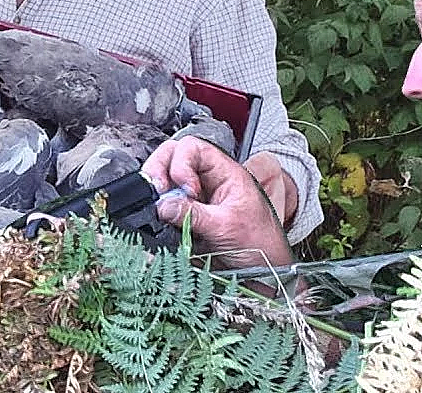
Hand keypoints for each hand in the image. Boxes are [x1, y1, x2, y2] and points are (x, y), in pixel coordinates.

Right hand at [142, 136, 292, 269]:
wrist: (264, 271)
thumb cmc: (260, 244)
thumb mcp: (226, 226)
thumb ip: (193, 214)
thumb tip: (163, 205)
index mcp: (225, 172)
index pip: (193, 149)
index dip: (182, 163)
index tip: (186, 189)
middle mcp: (208, 181)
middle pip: (173, 158)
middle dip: (160, 170)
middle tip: (158, 191)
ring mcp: (195, 199)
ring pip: (166, 181)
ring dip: (157, 190)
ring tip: (158, 207)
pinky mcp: (187, 218)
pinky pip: (166, 206)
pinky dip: (157, 210)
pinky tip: (159, 219)